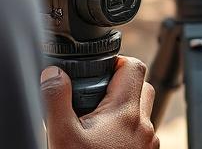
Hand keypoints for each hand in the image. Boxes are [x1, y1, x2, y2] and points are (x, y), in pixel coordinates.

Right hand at [42, 56, 157, 148]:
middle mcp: (144, 126)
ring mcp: (148, 143)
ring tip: (97, 120)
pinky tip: (104, 141)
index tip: (97, 72)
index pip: (134, 66)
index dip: (116, 62)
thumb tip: (53, 74)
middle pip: (141, 86)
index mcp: (126, 113)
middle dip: (120, 84)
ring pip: (143, 111)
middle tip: (95, 95)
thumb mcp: (62, 135)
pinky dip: (127, 129)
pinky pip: (142, 133)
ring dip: (125, 108)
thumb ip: (56, 100)